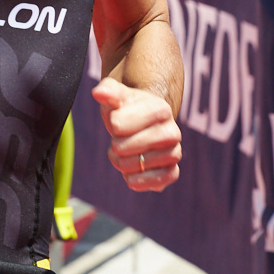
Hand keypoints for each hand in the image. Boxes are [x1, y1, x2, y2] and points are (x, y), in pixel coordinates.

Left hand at [93, 77, 180, 191]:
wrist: (144, 124)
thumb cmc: (127, 108)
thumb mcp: (117, 95)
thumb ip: (108, 90)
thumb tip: (99, 92)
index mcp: (160, 109)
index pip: (118, 124)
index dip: (113, 123)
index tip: (118, 120)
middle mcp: (172, 132)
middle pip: (125, 147)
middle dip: (115, 146)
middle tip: (117, 141)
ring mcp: (174, 152)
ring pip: (137, 166)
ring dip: (122, 164)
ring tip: (122, 155)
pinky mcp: (172, 172)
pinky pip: (156, 182)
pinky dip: (138, 181)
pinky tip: (129, 175)